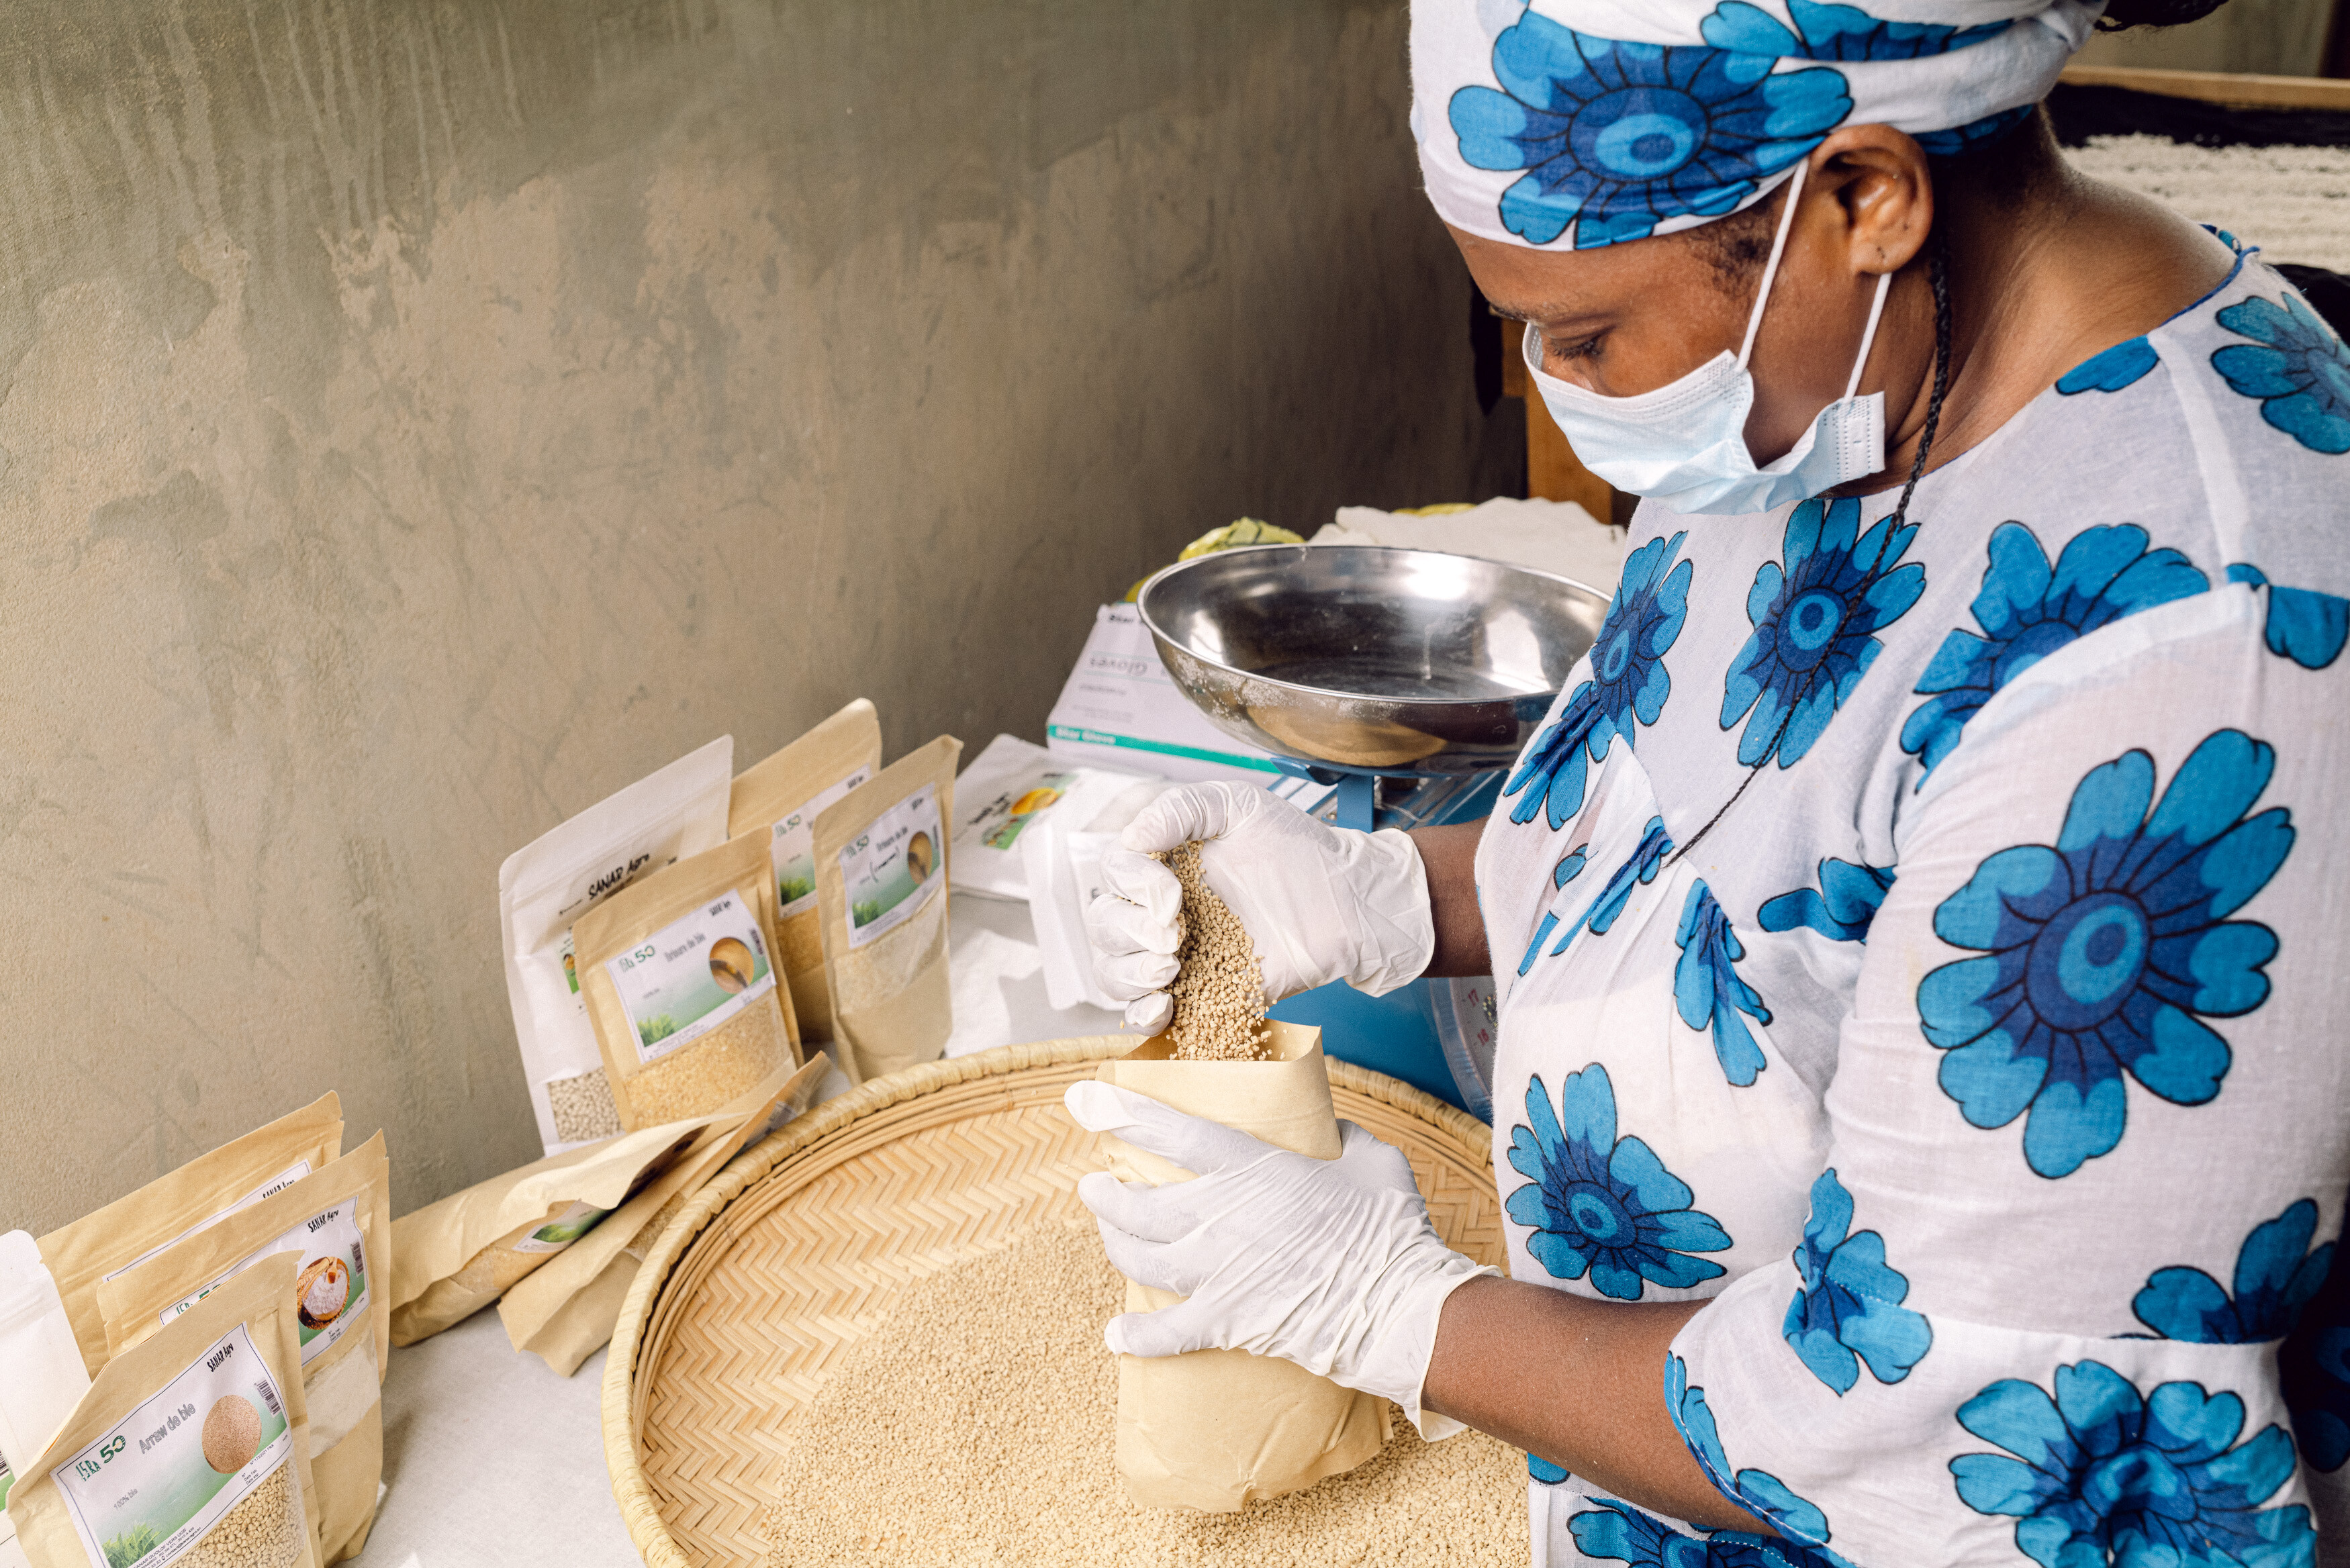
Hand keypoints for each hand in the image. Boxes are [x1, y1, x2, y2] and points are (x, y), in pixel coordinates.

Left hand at [1064, 1080, 1494, 1435]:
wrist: (1398, 1306)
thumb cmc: (1390, 1228)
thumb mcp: (1371, 1159)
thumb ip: (1342, 1136)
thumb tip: (1331, 1128)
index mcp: (1252, 1169)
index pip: (1171, 1133)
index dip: (1122, 1113)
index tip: (1083, 1099)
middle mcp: (1219, 1217)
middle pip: (1137, 1202)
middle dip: (1104, 1192)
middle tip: (1095, 1182)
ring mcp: (1216, 1271)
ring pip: (1138, 1257)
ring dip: (1113, 1242)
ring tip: (1105, 1230)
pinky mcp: (1225, 1321)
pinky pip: (1165, 1333)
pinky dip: (1136, 1337)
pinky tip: (1115, 1336)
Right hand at [1082, 782, 1433, 1032]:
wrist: (1345, 899)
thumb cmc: (1295, 846)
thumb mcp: (1238, 805)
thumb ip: (1181, 808)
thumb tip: (1130, 835)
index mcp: (1163, 863)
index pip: (1115, 872)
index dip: (1132, 886)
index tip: (1172, 895)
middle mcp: (1160, 910)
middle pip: (1105, 926)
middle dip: (1129, 933)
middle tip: (1174, 937)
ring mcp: (1178, 956)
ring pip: (1114, 972)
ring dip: (1129, 975)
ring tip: (1170, 970)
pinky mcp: (1202, 995)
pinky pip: (1150, 1014)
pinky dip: (1144, 1016)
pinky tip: (1163, 1007)